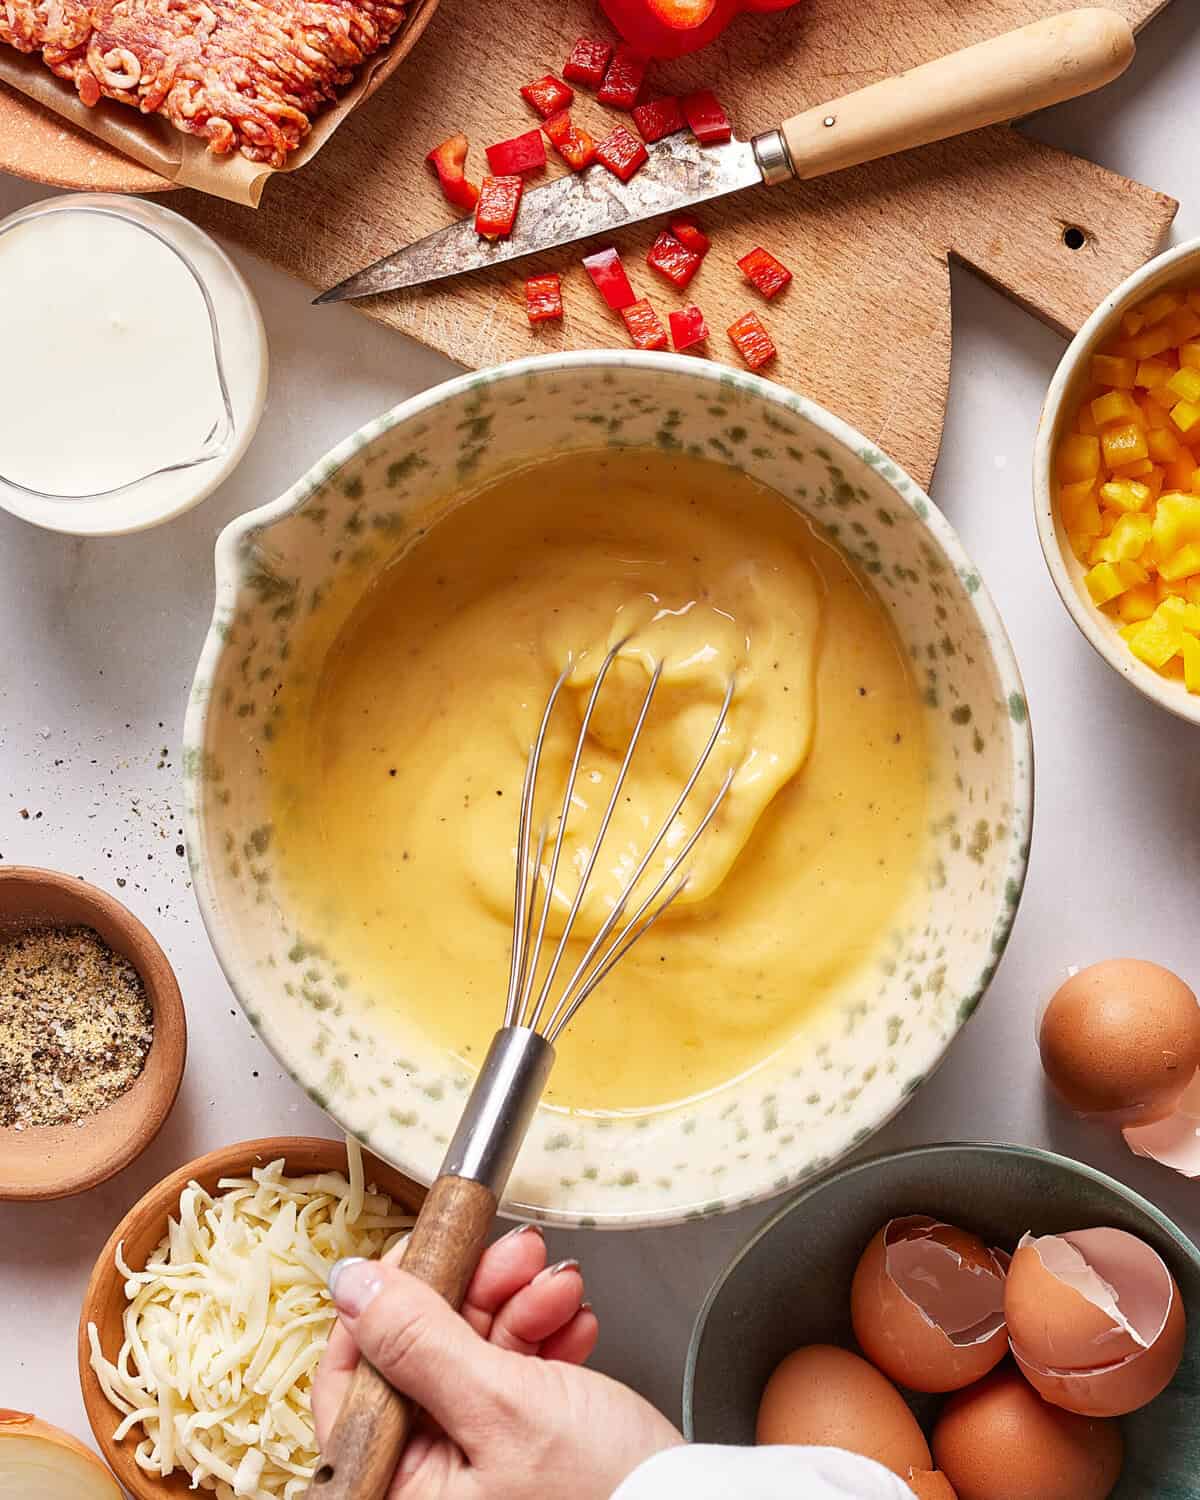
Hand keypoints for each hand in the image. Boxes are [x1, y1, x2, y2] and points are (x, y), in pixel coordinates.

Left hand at [312, 1224, 682, 1499]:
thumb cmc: (607, 1497)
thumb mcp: (503, 1406)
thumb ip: (420, 1341)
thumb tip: (353, 1285)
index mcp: (398, 1491)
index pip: (353, 1378)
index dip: (388, 1302)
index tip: (431, 1246)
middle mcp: (427, 1483)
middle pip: (418, 1357)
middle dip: (475, 1294)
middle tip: (517, 1253)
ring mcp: (475, 1466)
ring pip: (471, 1355)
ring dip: (519, 1307)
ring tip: (562, 1288)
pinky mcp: (520, 1449)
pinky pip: (513, 1377)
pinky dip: (543, 1341)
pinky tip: (572, 1325)